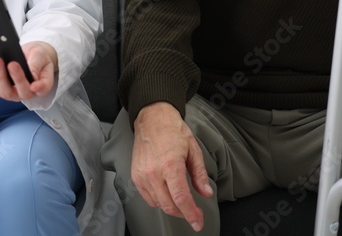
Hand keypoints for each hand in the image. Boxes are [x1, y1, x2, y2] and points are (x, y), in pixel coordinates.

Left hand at [0, 41, 57, 100]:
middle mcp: (28, 93)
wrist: (28, 56)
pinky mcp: (1, 90)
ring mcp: (14, 94)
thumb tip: (31, 74)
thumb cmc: (37, 56)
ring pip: (5, 92)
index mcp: (43, 84)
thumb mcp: (40, 55)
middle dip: (15, 77)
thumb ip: (36, 64)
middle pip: (22, 92)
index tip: (34, 85)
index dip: (39, 88)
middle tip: (11, 64)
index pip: (43, 89)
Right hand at [131, 102, 212, 231]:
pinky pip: (147, 198)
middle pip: (169, 205)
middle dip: (183, 214)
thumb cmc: (172, 130)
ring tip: (181, 202)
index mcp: (170, 164)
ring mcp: (142, 175)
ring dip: (171, 207)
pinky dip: (159, 201)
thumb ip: (199, 174)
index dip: (191, 214)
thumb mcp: (193, 149)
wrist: (152, 119)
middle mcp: (153, 172)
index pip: (180, 198)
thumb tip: (206, 192)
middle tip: (193, 213)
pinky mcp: (135, 176)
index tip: (198, 222)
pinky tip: (167, 195)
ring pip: (158, 204)